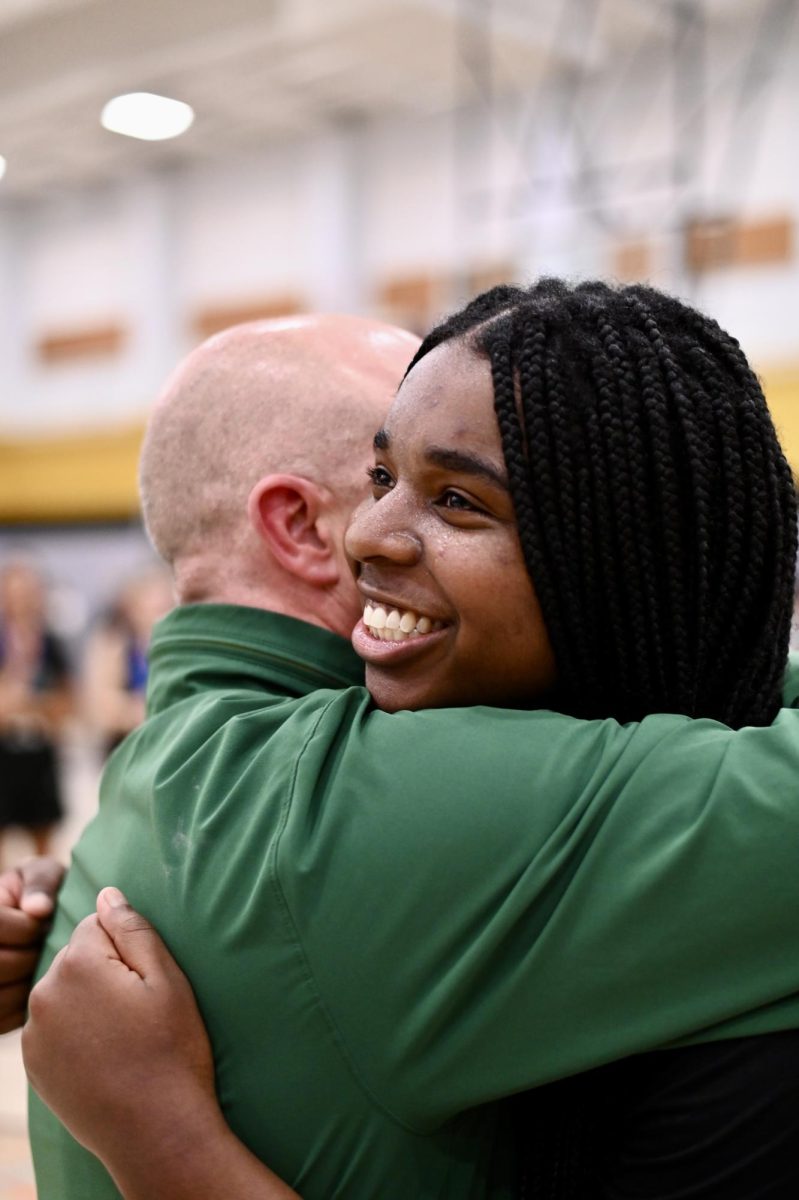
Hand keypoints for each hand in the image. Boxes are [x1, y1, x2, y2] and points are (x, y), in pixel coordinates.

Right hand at [0, 856, 64, 1033]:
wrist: (40, 921)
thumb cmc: (43, 892)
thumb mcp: (42, 874)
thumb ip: (40, 883)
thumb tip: (38, 909)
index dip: (27, 928)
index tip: (44, 921)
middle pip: (1, 964)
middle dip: (32, 954)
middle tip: (47, 945)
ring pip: (3, 995)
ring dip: (31, 979)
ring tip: (39, 961)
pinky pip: (8, 1017)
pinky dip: (28, 1003)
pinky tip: (34, 981)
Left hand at [23, 888, 217, 1165]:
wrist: (157, 1130)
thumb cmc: (172, 1049)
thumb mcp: (166, 978)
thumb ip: (132, 928)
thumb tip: (106, 894)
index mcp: (76, 965)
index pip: (98, 926)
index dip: (130, 951)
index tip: (147, 986)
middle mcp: (43, 995)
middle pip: (78, 959)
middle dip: (105, 974)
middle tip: (139, 1015)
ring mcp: (34, 1034)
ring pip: (65, 995)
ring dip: (88, 1004)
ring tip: (124, 1040)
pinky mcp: (33, 1066)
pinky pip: (55, 1029)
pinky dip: (75, 1035)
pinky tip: (105, 1058)